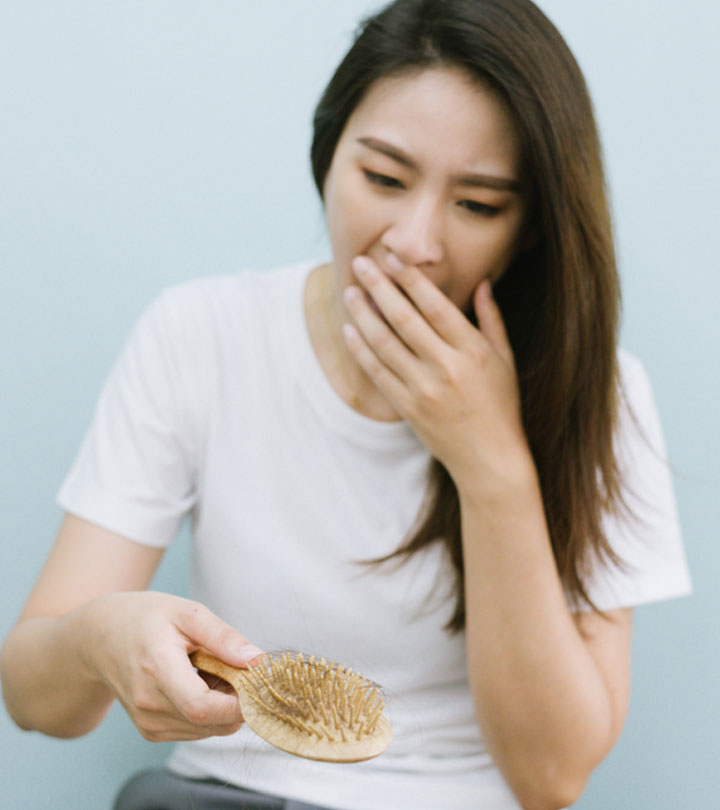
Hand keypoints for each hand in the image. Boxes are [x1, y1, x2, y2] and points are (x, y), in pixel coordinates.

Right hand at [83, 591, 263, 741]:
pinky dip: (210, 712)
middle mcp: (149, 705)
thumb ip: (223, 637)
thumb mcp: (188, 613)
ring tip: (212, 669)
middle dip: (237, 701)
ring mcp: (148, 723)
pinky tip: (200, 683)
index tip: (258, 682)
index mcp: (157, 669)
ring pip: (207, 730)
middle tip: (237, 667)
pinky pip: (196, 730)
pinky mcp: (151, 732)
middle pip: (211, 722)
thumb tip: (258, 661)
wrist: (101, 638)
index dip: (238, 703)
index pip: (203, 707)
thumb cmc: (147, 619)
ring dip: (224, 706)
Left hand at [342, 255, 530, 484]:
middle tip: (360, 263)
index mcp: (472, 351)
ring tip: (350, 292)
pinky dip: (361, 349)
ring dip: (363, 314)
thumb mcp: (505, 360)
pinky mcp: (407, 407)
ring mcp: (423, 389)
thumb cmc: (501, 406)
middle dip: (379, 286)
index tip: (393, 257)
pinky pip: (377, 372)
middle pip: (404, 318)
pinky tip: (350, 329)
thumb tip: (484, 282)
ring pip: (384, 343)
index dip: (411, 279)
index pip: (435, 306)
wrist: (488, 459)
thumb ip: (492, 319)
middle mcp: (446, 367)